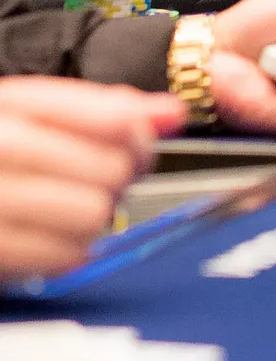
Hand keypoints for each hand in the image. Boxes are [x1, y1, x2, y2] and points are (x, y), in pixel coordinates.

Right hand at [0, 79, 182, 282]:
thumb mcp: (25, 115)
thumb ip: (100, 110)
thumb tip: (174, 114)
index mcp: (10, 105)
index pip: (111, 115)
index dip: (139, 135)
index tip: (138, 144)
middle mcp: (1, 147)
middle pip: (111, 168)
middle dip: (118, 178)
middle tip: (98, 180)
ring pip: (94, 214)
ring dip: (95, 218)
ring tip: (69, 209)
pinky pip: (64, 256)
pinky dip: (69, 251)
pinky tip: (50, 236)